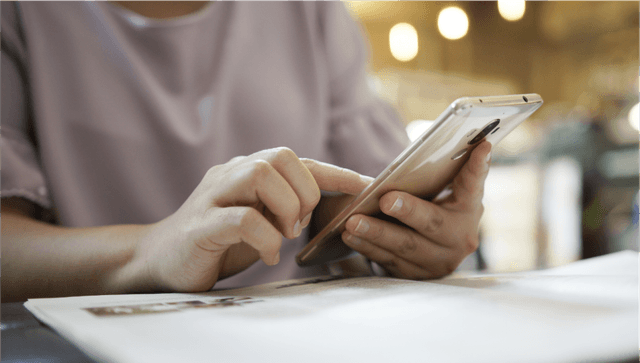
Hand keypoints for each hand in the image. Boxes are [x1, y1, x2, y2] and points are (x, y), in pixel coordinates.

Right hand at [136, 147, 368, 291]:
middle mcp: (230, 175)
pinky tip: (267, 254)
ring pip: (259, 174)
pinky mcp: (200, 224)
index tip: (366, 187)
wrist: (160, 260)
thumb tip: (326, 205)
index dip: (334, 173)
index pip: (298, 161)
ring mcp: (212, 196)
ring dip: (285, 206)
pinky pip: (241, 218)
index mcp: (247, 172)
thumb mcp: (258, 219)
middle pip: (279, 156)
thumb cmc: (217, 240)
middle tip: (300, 224)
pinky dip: (264, 238)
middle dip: (304, 191)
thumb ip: (283, 207)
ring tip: (284, 234)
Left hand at [341, 142, 491, 278]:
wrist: (434, 247)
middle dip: (407, 211)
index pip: (473, 184)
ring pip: (404, 246)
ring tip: (353, 221)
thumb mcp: (451, 189)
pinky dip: (368, 247)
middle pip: (431, 223)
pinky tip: (351, 236)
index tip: (480, 146)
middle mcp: (460, 239)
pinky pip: (389, 261)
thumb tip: (477, 144)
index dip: (476, 167)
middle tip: (385, 200)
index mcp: (469, 209)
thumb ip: (459, 170)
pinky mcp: (416, 275)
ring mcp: (438, 261)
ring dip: (377, 233)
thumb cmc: (437, 206)